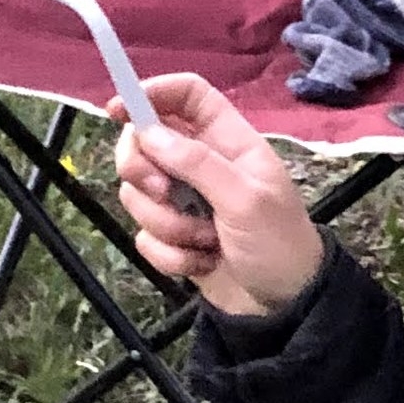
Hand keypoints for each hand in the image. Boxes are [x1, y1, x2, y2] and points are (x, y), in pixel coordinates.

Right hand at [111, 72, 324, 319]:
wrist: (285, 310)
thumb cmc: (279, 245)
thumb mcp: (246, 199)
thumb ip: (197, 163)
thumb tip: (147, 132)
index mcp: (228, 142)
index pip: (187, 95)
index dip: (152, 92)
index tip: (118, 110)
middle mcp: (202, 165)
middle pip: (144, 142)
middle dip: (142, 170)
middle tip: (164, 193)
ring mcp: (184, 202)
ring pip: (138, 194)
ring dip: (166, 224)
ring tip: (206, 241)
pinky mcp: (173, 238)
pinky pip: (144, 236)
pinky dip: (169, 255)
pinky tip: (202, 263)